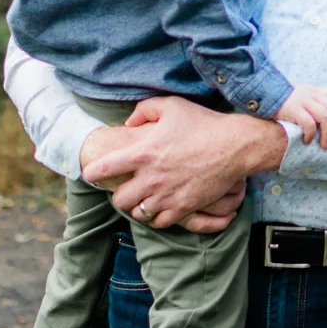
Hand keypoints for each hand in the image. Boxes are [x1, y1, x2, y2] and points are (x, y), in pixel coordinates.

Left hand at [85, 96, 284, 226]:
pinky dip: (157, 217)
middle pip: (119, 200)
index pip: (103, 169)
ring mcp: (167, 196)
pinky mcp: (183, 207)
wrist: (234, 146)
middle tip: (126, 188)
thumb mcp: (171, 105)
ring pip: (138, 213)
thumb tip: (128, 123)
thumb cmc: (203, 123)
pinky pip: (159, 222)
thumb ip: (143, 110)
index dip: (92, 173)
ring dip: (138, 206)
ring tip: (144, 199)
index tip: (92, 173)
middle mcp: (150, 178)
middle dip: (119, 194)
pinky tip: (161, 206)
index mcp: (142, 153)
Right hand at [275, 85, 326, 148]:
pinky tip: (308, 141)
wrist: (265, 94)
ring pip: (324, 116)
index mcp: (317, 91)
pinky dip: (311, 134)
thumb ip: (317, 103)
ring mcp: (303, 101)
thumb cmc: (287, 101)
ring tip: (324, 145)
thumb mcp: (304, 96)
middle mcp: (312, 95)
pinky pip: (308, 123)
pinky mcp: (293, 110)